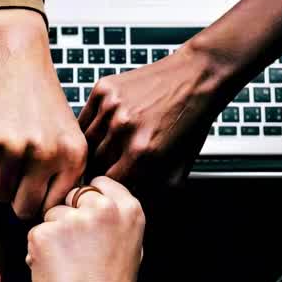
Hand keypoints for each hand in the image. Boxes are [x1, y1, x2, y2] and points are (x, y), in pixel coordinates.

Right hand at [0, 9, 86, 218]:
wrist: (13, 55)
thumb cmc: (39, 97)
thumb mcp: (67, 134)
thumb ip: (65, 174)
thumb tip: (57, 217)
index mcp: (73, 155)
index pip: (52, 208)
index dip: (38, 202)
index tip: (31, 190)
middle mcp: (46, 154)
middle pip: (22, 208)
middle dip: (14, 195)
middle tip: (12, 171)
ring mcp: (14, 147)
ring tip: (1, 152)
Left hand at [25, 177, 144, 281]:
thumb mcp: (130, 246)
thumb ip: (116, 218)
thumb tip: (95, 197)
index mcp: (128, 210)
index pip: (99, 184)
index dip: (88, 202)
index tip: (88, 220)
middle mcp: (102, 209)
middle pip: (72, 196)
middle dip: (69, 217)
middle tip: (78, 251)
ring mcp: (72, 220)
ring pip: (51, 215)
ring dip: (53, 235)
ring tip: (69, 265)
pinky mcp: (44, 234)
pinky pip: (35, 233)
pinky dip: (39, 251)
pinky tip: (55, 271)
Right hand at [80, 0, 281, 188]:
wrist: (197, 75)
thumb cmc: (191, 119)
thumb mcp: (181, 163)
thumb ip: (157, 190)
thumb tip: (134, 206)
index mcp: (143, 152)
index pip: (110, 185)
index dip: (109, 190)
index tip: (109, 190)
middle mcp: (124, 129)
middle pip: (94, 165)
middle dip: (99, 171)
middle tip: (105, 171)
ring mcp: (111, 107)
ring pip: (85, 143)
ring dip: (92, 151)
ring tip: (103, 151)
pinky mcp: (104, 89)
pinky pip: (84, 118)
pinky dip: (90, 127)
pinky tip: (103, 129)